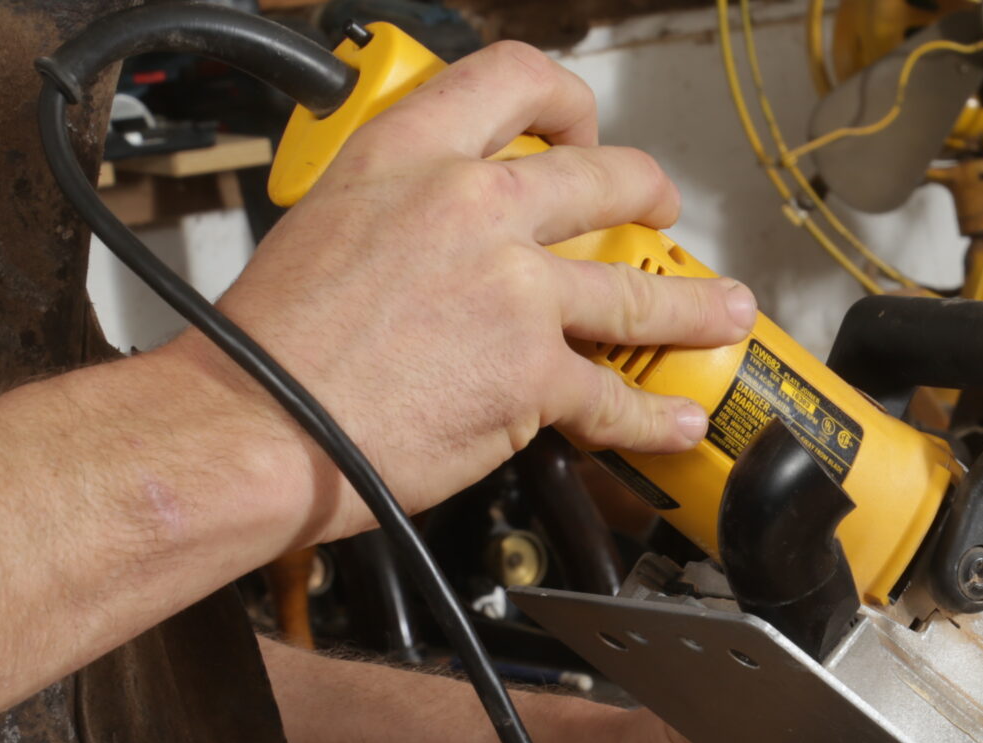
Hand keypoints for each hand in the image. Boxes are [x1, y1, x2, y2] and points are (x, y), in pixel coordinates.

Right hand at [157, 40, 753, 538]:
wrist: (259, 421)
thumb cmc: (273, 345)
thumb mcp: (327, 223)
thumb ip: (400, 211)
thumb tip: (435, 232)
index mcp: (409, 154)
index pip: (514, 80)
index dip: (568, 101)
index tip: (582, 128)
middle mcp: (470, 203)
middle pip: (604, 178)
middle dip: (649, 197)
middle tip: (660, 214)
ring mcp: (511, 287)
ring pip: (637, 288)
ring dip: (694, 306)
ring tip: (724, 313)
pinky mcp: (532, 371)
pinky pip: (614, 396)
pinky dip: (652, 416)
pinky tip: (671, 419)